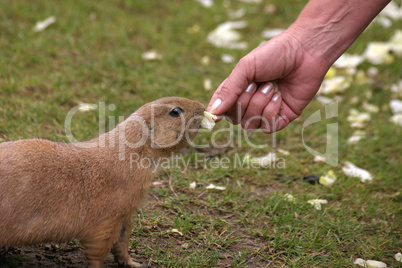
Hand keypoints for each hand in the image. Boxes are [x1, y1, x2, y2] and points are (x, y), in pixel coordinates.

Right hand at [207, 29, 329, 132]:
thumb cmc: (274, 53)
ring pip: (250, 124)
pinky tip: (279, 97)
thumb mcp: (246, 68)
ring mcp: (266, 111)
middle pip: (235, 119)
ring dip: (259, 105)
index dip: (218, 112)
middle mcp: (250, 102)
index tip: (215, 114)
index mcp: (238, 89)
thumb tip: (213, 112)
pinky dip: (271, 113)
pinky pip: (268, 127)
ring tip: (271, 86)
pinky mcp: (283, 117)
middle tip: (256, 84)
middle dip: (244, 102)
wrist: (306, 51)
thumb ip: (228, 90)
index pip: (222, 109)